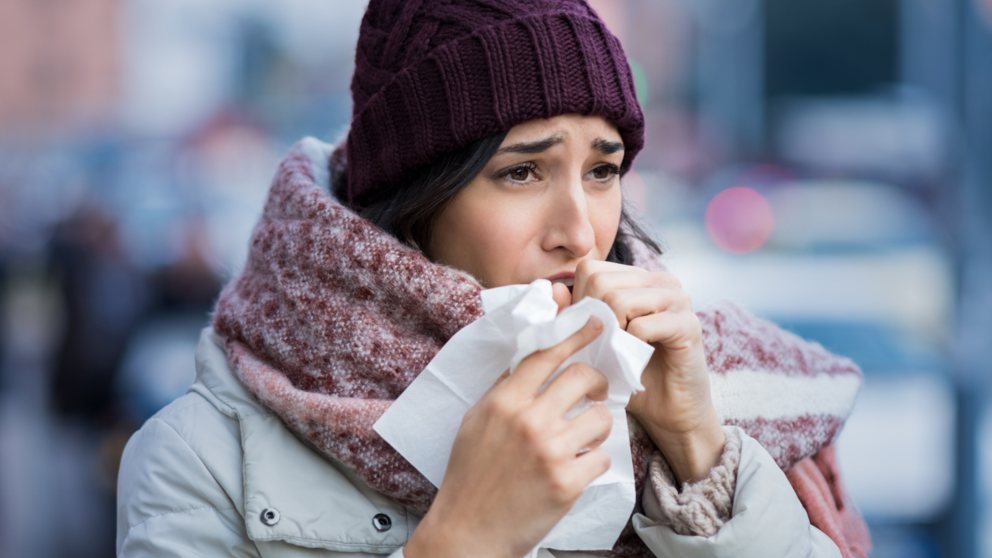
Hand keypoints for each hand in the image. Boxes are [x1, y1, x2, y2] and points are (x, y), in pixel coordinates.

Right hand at [406, 318, 612, 557]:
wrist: (468, 532)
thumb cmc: (469, 476)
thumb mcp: (475, 422)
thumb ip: (503, 390)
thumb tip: (530, 360)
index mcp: (504, 402)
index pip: (547, 354)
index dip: (575, 335)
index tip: (596, 324)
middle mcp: (528, 420)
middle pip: (582, 378)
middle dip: (597, 383)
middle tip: (596, 393)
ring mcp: (550, 451)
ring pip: (601, 418)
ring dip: (597, 427)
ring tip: (583, 440)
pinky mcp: (567, 483)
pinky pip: (601, 458)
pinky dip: (593, 463)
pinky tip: (576, 470)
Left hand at [571, 259, 724, 482]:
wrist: (670, 412)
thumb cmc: (629, 374)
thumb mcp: (594, 342)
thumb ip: (573, 315)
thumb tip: (555, 290)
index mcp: (638, 278)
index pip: (591, 269)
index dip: (580, 302)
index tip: (589, 332)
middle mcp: (660, 280)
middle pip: (601, 282)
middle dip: (593, 320)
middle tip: (604, 347)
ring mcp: (678, 298)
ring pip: (618, 300)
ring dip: (610, 335)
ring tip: (619, 353)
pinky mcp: (688, 323)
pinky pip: (641, 326)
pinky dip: (629, 348)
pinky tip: (637, 360)